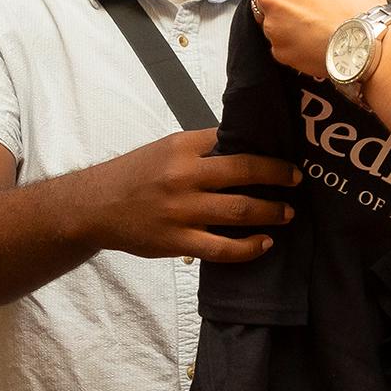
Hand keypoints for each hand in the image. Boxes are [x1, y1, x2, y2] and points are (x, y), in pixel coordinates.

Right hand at [86, 128, 298, 261]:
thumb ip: (204, 147)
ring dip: (271, 212)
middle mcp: (183, 177)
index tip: (287, 156)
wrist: (94, 206)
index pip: (232, 141)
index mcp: (182, 149)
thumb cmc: (136, 175)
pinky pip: (222, 249)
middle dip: (278, 176)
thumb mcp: (167, 149)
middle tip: (297, 181)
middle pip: (244, 172)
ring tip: (287, 213)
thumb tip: (246, 143)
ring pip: (239, 211)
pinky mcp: (177, 241)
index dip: (264, 149)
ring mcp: (181, 211)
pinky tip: (264, 244)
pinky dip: (249, 248)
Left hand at [238, 0, 386, 77]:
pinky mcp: (281, 52)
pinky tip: (317, 44)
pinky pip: (284, 48)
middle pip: (265, 3)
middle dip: (281, 7)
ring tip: (319, 31)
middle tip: (308, 12)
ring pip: (275, 27)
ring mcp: (274, 28)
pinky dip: (297, 47)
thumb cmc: (359, 5)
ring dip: (290, 29)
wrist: (366, 41)